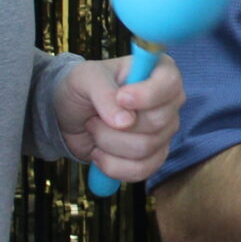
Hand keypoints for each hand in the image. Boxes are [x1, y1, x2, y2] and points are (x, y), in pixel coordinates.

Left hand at [56, 56, 186, 186]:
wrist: (71, 116)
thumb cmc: (82, 88)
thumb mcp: (85, 79)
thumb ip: (104, 93)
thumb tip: (125, 122)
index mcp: (158, 71)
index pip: (169, 84)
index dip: (147, 95)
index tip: (122, 98)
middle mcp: (168, 102)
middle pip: (157, 122)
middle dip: (115, 125)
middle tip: (95, 116)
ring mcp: (164, 132)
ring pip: (145, 148)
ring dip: (108, 144)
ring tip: (94, 130)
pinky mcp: (154, 157)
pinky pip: (142, 170)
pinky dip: (113, 166)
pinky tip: (99, 154)